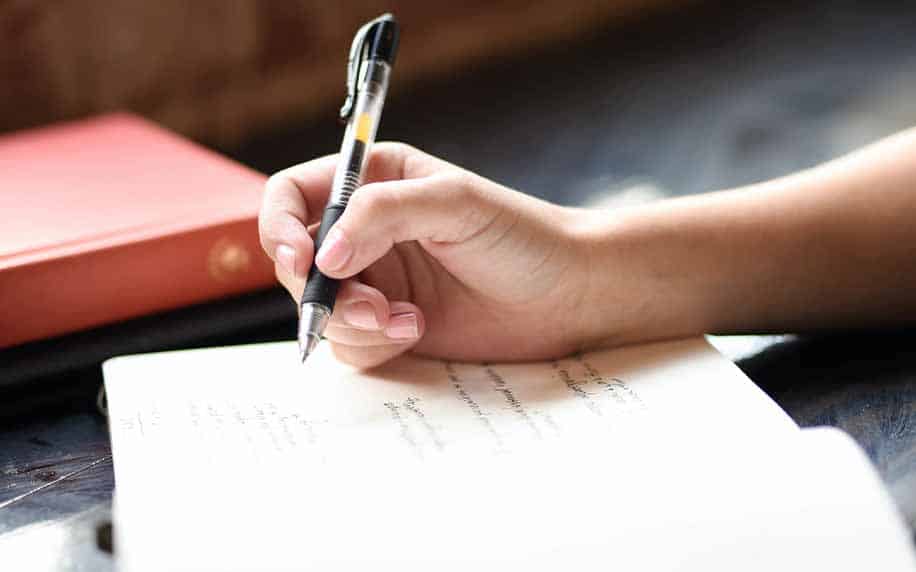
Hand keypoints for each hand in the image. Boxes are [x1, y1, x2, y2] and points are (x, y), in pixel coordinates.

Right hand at [258, 143, 596, 367]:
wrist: (569, 296)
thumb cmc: (522, 236)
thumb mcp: (454, 204)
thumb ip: (382, 214)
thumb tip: (323, 256)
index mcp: (374, 183)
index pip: (292, 197)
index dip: (280, 228)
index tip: (301, 260)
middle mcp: (366, 232)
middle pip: (297, 262)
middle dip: (323, 291)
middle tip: (371, 305)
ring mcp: (376, 282)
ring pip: (320, 310)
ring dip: (352, 322)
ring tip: (406, 321)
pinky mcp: (389, 327)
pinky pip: (349, 344)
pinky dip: (374, 344)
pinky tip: (416, 331)